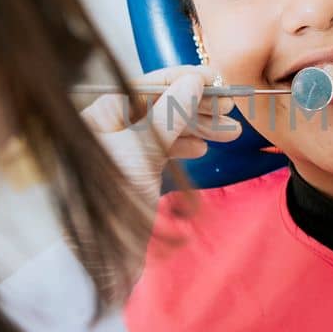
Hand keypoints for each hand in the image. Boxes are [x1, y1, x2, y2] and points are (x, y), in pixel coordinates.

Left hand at [82, 66, 239, 203]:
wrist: (101, 253)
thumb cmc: (112, 197)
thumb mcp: (144, 150)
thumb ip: (171, 114)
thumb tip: (193, 82)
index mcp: (102, 114)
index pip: (148, 85)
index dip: (183, 79)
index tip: (215, 78)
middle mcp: (110, 127)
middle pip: (160, 106)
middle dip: (197, 106)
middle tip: (230, 107)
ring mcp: (123, 150)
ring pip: (166, 129)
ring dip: (199, 128)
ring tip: (231, 131)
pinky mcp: (134, 172)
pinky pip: (163, 150)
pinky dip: (184, 148)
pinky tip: (203, 148)